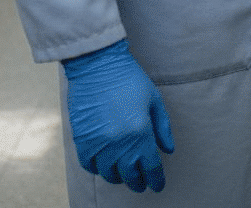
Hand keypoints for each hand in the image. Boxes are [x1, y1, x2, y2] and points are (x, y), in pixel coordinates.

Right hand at [62, 39, 174, 192]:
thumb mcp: (154, 101)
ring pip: (109, 173)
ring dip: (118, 177)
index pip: (151, 167)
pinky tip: (104, 166)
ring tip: (124, 175)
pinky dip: (97, 169)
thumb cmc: (130, 79)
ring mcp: (98, 143)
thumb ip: (163, 128)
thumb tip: (168, 150)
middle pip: (130, 175)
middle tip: (142, 185)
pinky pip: (89, 165)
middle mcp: (119, 142)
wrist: (98, 65)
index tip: (158, 186)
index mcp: (140, 133)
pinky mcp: (81, 139)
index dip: (156, 180)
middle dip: (138, 183)